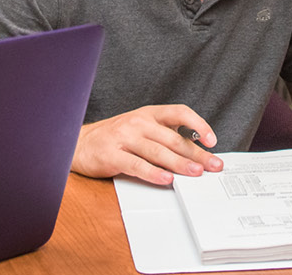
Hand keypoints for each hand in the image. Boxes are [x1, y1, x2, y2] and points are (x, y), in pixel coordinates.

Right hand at [73, 105, 223, 185]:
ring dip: (179, 164)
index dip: (198, 124)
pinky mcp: (112, 155)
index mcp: (149, 114)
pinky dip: (153, 173)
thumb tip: (195, 151)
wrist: (79, 143)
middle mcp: (138, 122)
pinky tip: (166, 180)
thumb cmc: (115, 137)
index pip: (179, 112)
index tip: (212, 140)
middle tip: (213, 165)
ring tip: (195, 173)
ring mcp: (124, 137)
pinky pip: (137, 165)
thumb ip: (165, 135)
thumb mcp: (141, 128)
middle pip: (173, 138)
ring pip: (157, 151)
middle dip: (196, 153)